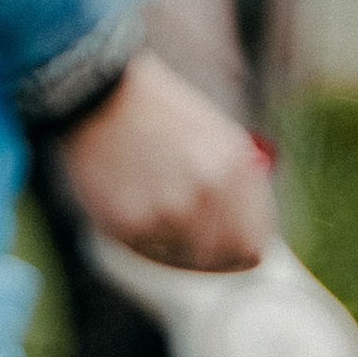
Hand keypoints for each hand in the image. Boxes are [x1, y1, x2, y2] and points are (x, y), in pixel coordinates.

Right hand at [58, 49, 274, 272]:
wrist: (102, 98)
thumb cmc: (162, 117)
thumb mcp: (217, 138)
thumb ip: (240, 189)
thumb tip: (255, 244)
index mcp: (235, 169)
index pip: (254, 246)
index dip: (242, 250)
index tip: (232, 249)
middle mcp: (206, 194)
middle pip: (219, 257)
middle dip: (208, 248)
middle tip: (190, 230)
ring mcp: (169, 213)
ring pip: (182, 257)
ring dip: (174, 241)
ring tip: (157, 203)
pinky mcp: (132, 225)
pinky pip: (148, 250)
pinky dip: (145, 235)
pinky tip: (135, 201)